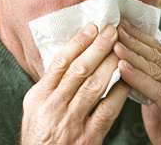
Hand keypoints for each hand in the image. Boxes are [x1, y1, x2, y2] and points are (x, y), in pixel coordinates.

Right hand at [21, 24, 131, 143]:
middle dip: (97, 47)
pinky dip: (118, 93)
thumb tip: (68, 58)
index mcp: (38, 98)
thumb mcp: (33, 110)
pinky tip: (127, 80)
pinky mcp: (88, 139)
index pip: (59, 63)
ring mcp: (71, 124)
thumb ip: (49, 86)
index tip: (92, 28)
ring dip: (110, 65)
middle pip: (78, 70)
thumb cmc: (39, 137)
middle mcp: (53, 108)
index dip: (77, 43)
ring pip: (94, 87)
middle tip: (112, 31)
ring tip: (122, 49)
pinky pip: (107, 111)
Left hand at [114, 18, 160, 144]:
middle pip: (158, 56)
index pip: (160, 50)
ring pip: (158, 71)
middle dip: (135, 42)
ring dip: (133, 57)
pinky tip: (123, 69)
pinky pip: (159, 91)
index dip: (140, 36)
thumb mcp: (159, 98)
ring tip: (115, 46)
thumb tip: (126, 61)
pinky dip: (138, 79)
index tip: (121, 24)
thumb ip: (149, 79)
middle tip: (115, 28)